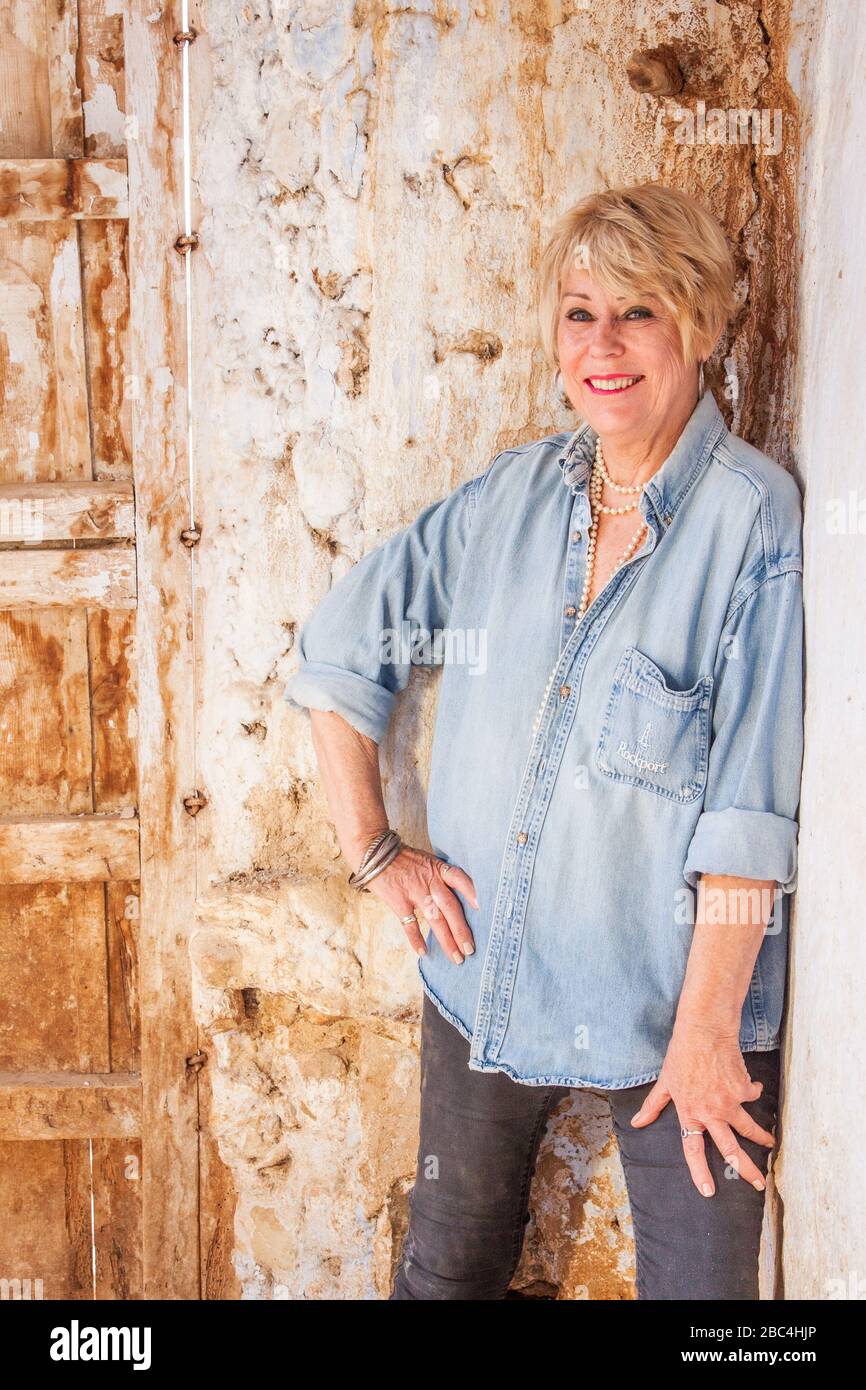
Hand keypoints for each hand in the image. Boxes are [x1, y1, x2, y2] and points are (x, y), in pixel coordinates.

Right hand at [359, 844, 477, 963]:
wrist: (373, 852)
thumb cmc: (404, 858)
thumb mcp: (427, 860)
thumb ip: (442, 876)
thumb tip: (464, 893)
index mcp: (438, 869)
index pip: (459, 879)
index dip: (471, 892)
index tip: (483, 907)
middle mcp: (429, 881)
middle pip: (450, 907)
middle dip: (461, 930)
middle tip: (471, 949)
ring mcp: (414, 892)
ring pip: (435, 919)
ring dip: (446, 940)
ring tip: (457, 957)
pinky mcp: (398, 901)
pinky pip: (409, 924)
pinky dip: (416, 939)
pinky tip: (424, 953)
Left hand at [628, 1022, 775, 1196]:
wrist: (704, 1031)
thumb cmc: (682, 1054)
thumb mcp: (664, 1081)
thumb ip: (653, 1105)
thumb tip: (637, 1123)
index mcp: (689, 1113)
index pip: (693, 1149)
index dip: (700, 1172)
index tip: (709, 1191)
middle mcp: (710, 1113)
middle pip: (731, 1149)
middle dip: (747, 1170)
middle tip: (759, 1184)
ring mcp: (729, 1103)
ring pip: (749, 1129)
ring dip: (761, 1138)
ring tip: (770, 1144)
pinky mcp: (744, 1089)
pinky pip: (752, 1096)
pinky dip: (751, 1091)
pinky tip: (747, 1082)